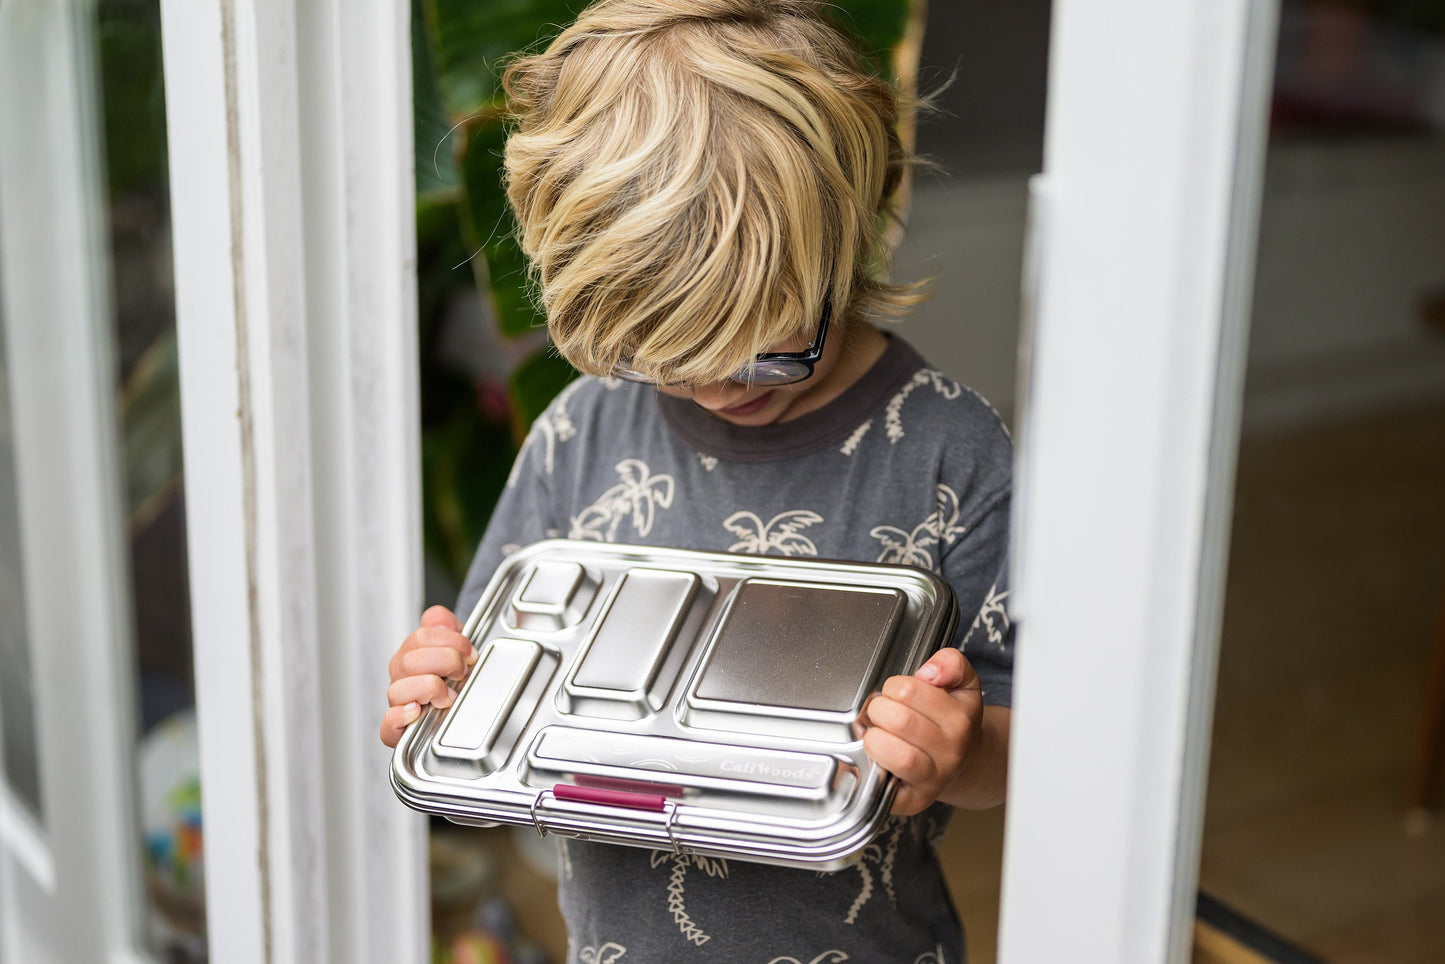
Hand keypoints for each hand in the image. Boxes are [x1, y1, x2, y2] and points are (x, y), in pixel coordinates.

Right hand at [378, 605, 476, 747]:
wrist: (459, 708)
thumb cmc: (454, 676)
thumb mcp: (456, 645)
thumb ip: (447, 626)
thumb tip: (438, 618)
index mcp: (412, 652)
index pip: (421, 636)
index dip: (451, 641)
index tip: (470, 653)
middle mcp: (402, 675)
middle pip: (410, 661)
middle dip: (445, 662)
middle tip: (461, 672)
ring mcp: (398, 701)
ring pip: (397, 689)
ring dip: (428, 689)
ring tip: (448, 696)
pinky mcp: (397, 728)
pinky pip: (387, 723)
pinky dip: (400, 716)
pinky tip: (416, 711)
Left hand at [860, 647, 982, 815]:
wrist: (965, 760)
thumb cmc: (954, 718)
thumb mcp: (962, 683)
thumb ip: (951, 664)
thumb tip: (929, 673)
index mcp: (961, 719)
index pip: (908, 691)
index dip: (893, 687)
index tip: (897, 693)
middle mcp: (951, 752)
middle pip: (898, 721)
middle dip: (879, 710)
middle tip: (882, 712)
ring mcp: (934, 779)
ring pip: (896, 755)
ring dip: (875, 738)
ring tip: (878, 733)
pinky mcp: (914, 801)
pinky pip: (885, 784)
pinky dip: (873, 767)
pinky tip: (877, 756)